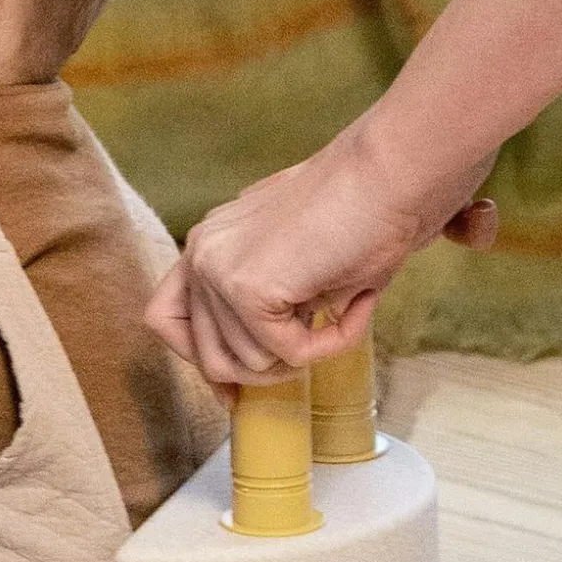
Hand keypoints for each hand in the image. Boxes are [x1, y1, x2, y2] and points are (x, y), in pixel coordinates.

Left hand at [145, 123, 496, 383]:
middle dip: (262, 370)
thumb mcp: (297, 260)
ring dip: (303, 354)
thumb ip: (266, 302)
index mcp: (207, 244)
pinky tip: (357, 304)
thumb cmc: (364, 208)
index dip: (202, 360)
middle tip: (308, 354)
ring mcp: (217, 269)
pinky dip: (330, 344)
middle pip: (204, 356)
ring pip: (248, 363)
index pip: (167, 320)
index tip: (237, 389)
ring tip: (345, 309)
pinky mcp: (248, 287)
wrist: (394, 172)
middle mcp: (200, 253)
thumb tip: (259, 364)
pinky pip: (288, 354)